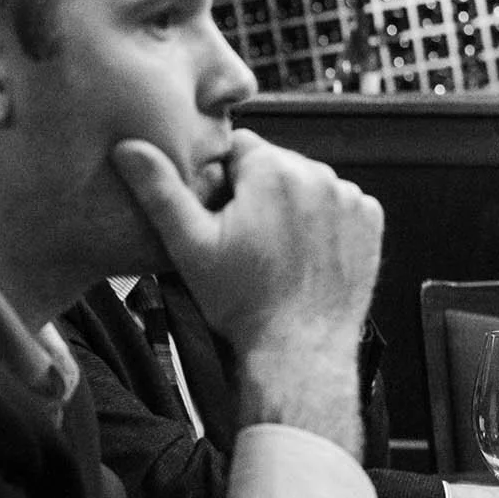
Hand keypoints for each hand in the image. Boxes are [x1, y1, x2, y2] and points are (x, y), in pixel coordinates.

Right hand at [116, 130, 381, 454]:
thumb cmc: (244, 303)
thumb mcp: (189, 245)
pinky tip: (303, 253)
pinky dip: (322, 220)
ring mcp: (348, 197)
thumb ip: (159, 190)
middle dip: (257, 191)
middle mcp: (317, 174)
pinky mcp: (369, 220)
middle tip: (244, 239)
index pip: (237, 147)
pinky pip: (337, 204)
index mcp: (272, 169)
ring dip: (290, 204)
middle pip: (273, 164)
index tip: (220, 216)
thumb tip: (129, 149)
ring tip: (275, 250)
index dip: (222, 181)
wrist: (299, 350)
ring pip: (305, 183)